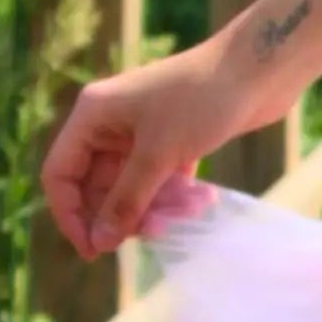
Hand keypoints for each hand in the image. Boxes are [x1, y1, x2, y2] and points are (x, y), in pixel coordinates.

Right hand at [40, 42, 264, 260]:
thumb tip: (100, 241)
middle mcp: (110, 123)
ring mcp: (141, 133)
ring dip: (156, 208)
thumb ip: (126, 200)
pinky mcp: (172, 142)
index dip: (71, 216)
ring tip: (190, 209)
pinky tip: (202, 199)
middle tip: (155, 232)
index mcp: (92, 115)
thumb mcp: (159, 154)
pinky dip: (175, 197)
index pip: (60, 174)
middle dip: (123, 214)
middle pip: (97, 187)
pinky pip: (160, 183)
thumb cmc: (203, 101)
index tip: (95, 251)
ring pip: (132, 189)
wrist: (261, 70)